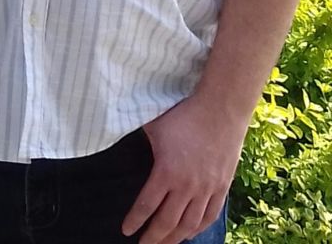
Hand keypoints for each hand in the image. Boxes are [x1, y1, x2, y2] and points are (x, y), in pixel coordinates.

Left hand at [122, 96, 246, 243]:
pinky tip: (189, 232)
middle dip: (153, 238)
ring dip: (175, 238)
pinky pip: (210, 216)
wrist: (220, 109)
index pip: (146, 205)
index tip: (126, 230)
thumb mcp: (155, 124)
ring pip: (189, 225)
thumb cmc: (184, 113)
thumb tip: (117, 133)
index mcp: (166, 172)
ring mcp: (207, 189)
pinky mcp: (222, 186)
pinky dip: (198, 228)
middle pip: (167, 222)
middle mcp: (187, 186)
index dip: (135, 221)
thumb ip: (139, 137)